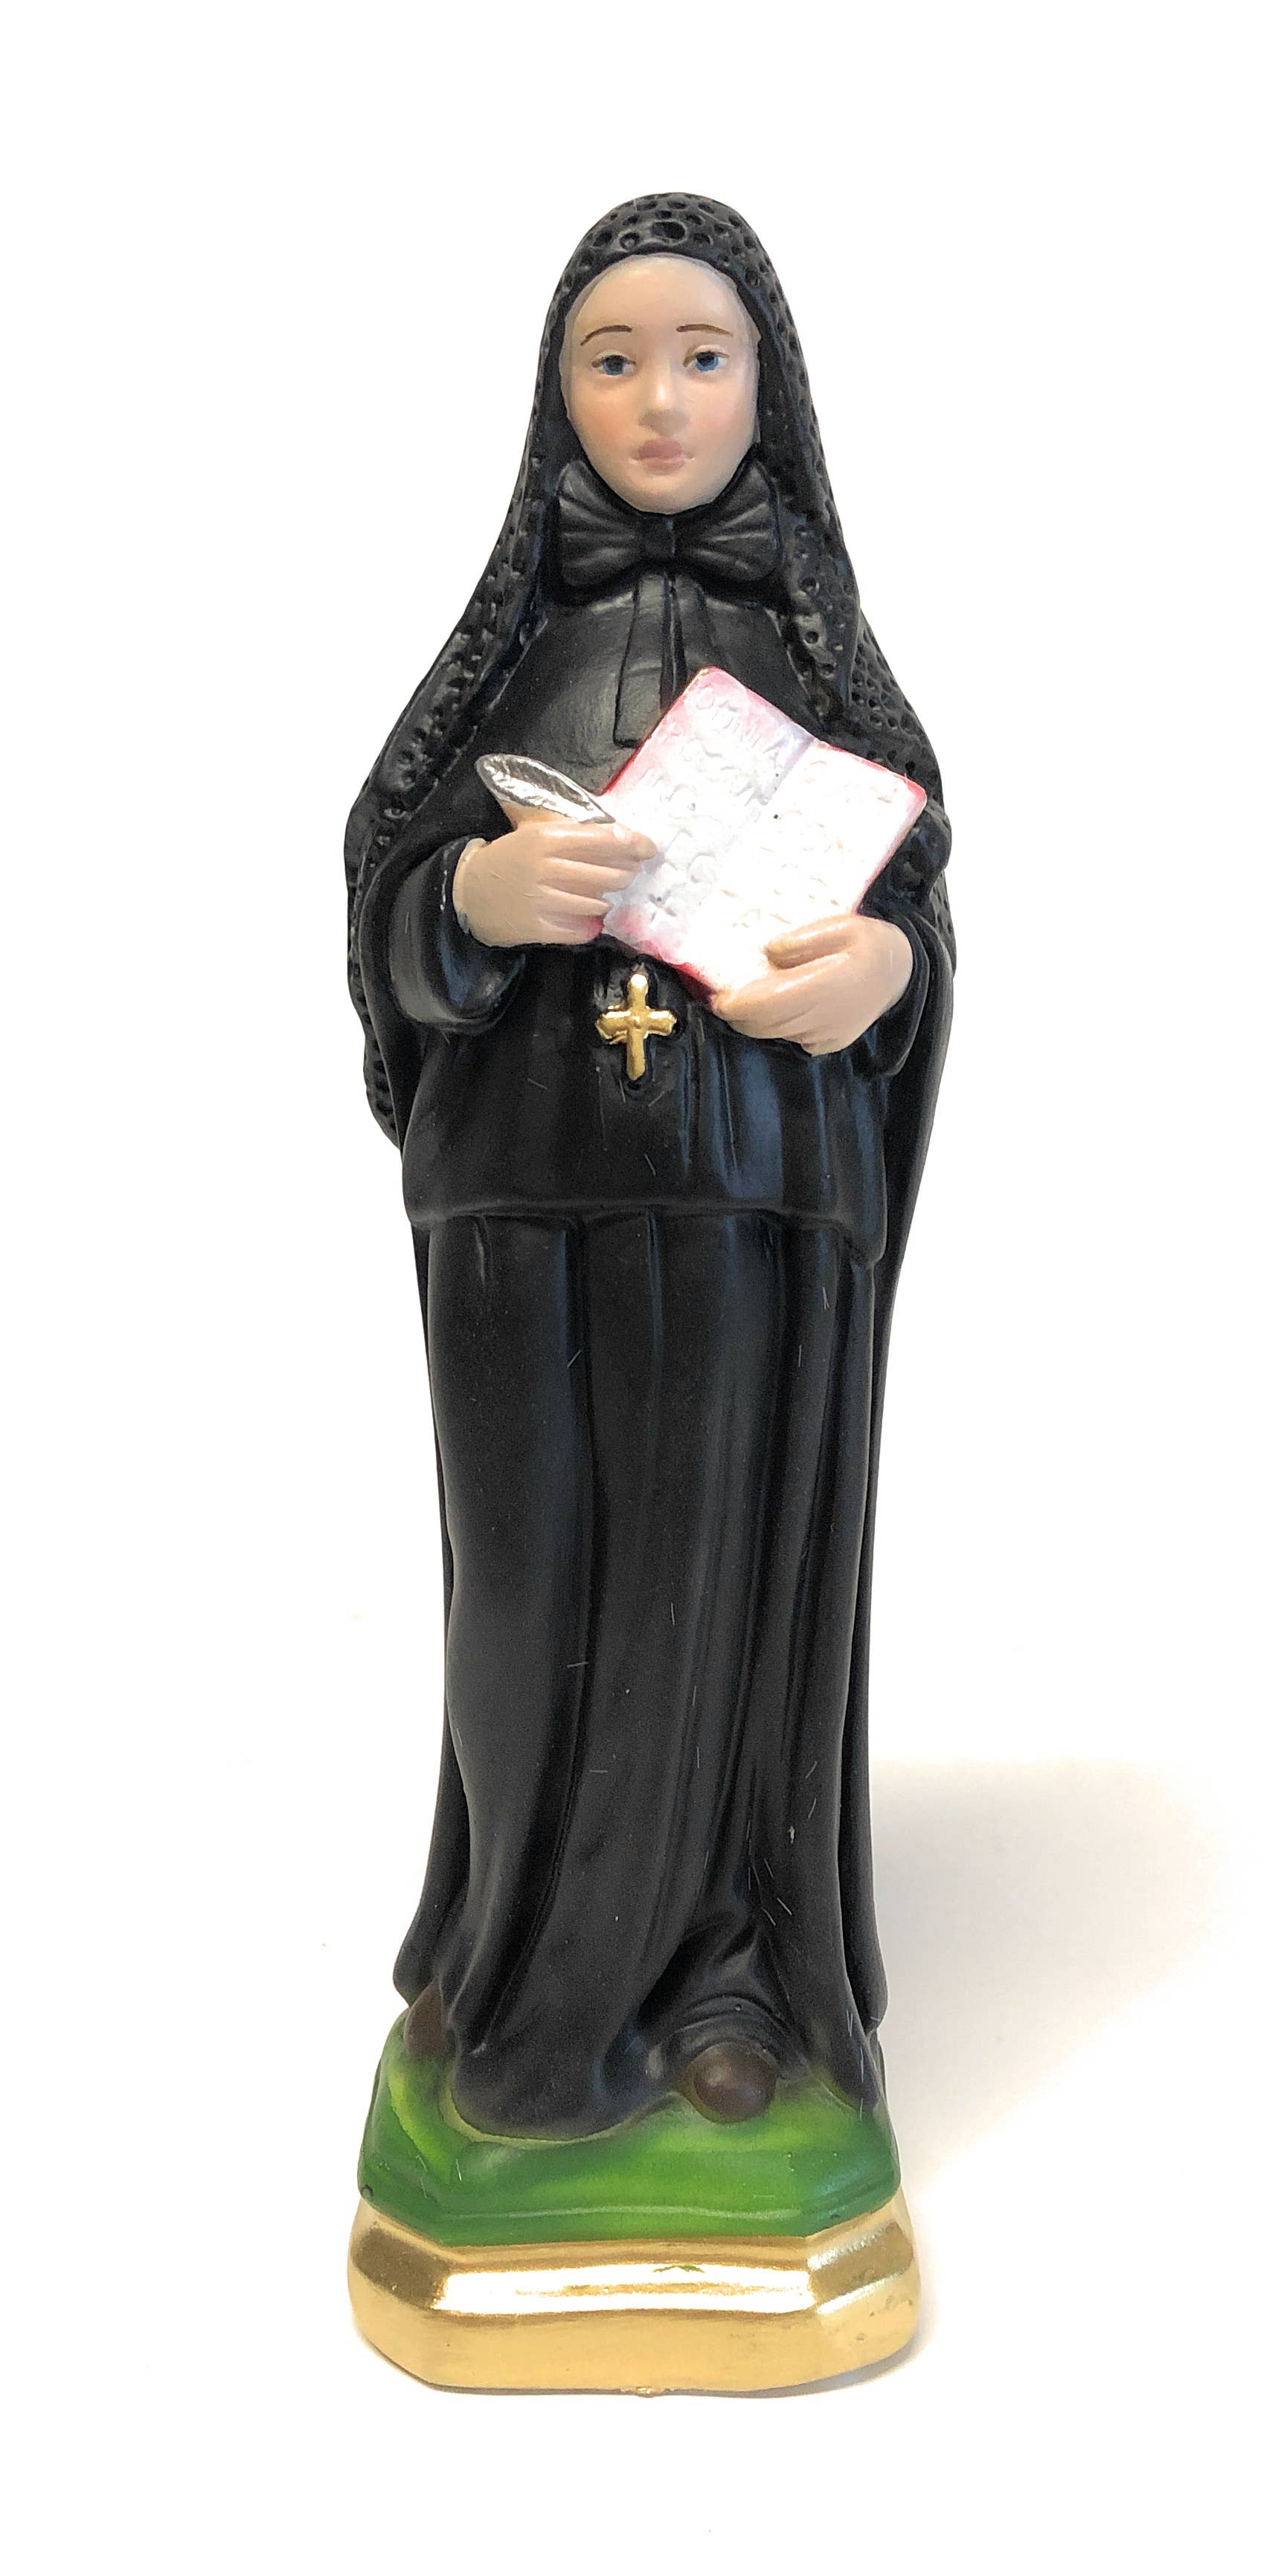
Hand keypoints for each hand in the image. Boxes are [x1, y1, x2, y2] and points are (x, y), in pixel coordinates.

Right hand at [453, 807, 654, 948]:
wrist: (470, 892)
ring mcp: (542, 900)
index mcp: (546, 838)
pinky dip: (591, 925)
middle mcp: (546, 868)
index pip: (603, 839)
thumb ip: (571, 834)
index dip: (634, 844)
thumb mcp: (534, 833)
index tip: (649, 848)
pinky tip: (590, 918)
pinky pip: (581, 929)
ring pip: (598, 903)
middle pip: (608, 874)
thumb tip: (621, 838)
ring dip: (607, 900)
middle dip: (626, 874)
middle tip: (630, 873)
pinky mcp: (539, 927)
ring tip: (605, 895)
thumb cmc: (509, 858)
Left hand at [710, 913, 913, 1055]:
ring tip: (744, 1000)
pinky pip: (792, 1038)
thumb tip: (769, 952)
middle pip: (765, 1025)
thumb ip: (804, 939)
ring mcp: (827, 1036)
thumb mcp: (841, 925)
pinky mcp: (830, 1044)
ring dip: (755, 1020)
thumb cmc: (868, 943)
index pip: (768, 1005)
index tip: (718, 997)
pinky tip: (779, 1007)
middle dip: (738, 1014)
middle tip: (724, 997)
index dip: (737, 1005)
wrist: (901, 973)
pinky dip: (778, 1026)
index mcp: (826, 987)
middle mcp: (824, 1018)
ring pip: (775, 1034)